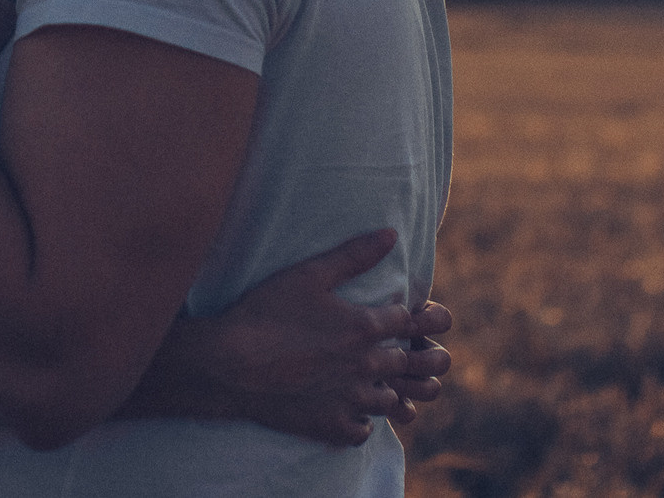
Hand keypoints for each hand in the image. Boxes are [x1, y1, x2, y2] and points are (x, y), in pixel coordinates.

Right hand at [192, 229, 453, 445]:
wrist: (228, 364)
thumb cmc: (265, 312)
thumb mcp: (308, 274)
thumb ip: (354, 255)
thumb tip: (391, 234)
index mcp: (363, 328)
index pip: (411, 322)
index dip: (424, 317)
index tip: (431, 316)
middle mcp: (364, 367)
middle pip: (412, 365)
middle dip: (428, 358)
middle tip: (435, 356)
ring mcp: (349, 400)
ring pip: (391, 402)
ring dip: (394, 391)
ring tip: (392, 385)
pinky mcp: (330, 425)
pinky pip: (362, 430)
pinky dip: (362, 420)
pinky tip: (355, 411)